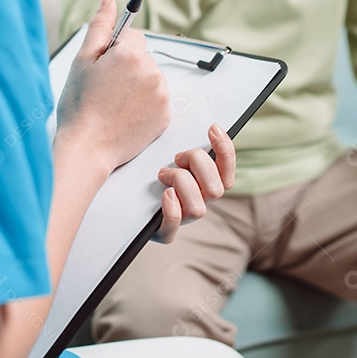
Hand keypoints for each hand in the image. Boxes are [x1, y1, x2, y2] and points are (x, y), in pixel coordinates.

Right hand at [55, 0, 170, 174]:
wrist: (87, 148)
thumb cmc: (79, 106)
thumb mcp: (83, 60)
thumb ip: (100, 26)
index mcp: (131, 54)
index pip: (133, 35)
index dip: (115, 50)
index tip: (105, 66)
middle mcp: (152, 72)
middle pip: (143, 57)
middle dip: (127, 67)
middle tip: (105, 88)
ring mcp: (162, 95)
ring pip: (150, 78)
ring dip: (137, 86)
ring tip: (114, 104)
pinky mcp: (166, 116)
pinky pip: (157, 99)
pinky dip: (144, 105)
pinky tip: (125, 115)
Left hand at [153, 124, 235, 243]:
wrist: (128, 201)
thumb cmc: (154, 174)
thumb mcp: (173, 155)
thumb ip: (187, 146)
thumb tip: (196, 126)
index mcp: (207, 183)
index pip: (227, 170)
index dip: (225, 149)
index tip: (212, 129)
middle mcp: (200, 202)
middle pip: (217, 189)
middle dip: (197, 165)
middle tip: (177, 157)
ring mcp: (183, 218)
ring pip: (198, 208)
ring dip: (181, 184)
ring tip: (163, 174)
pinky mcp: (165, 231)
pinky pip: (175, 223)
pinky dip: (172, 208)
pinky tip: (165, 194)